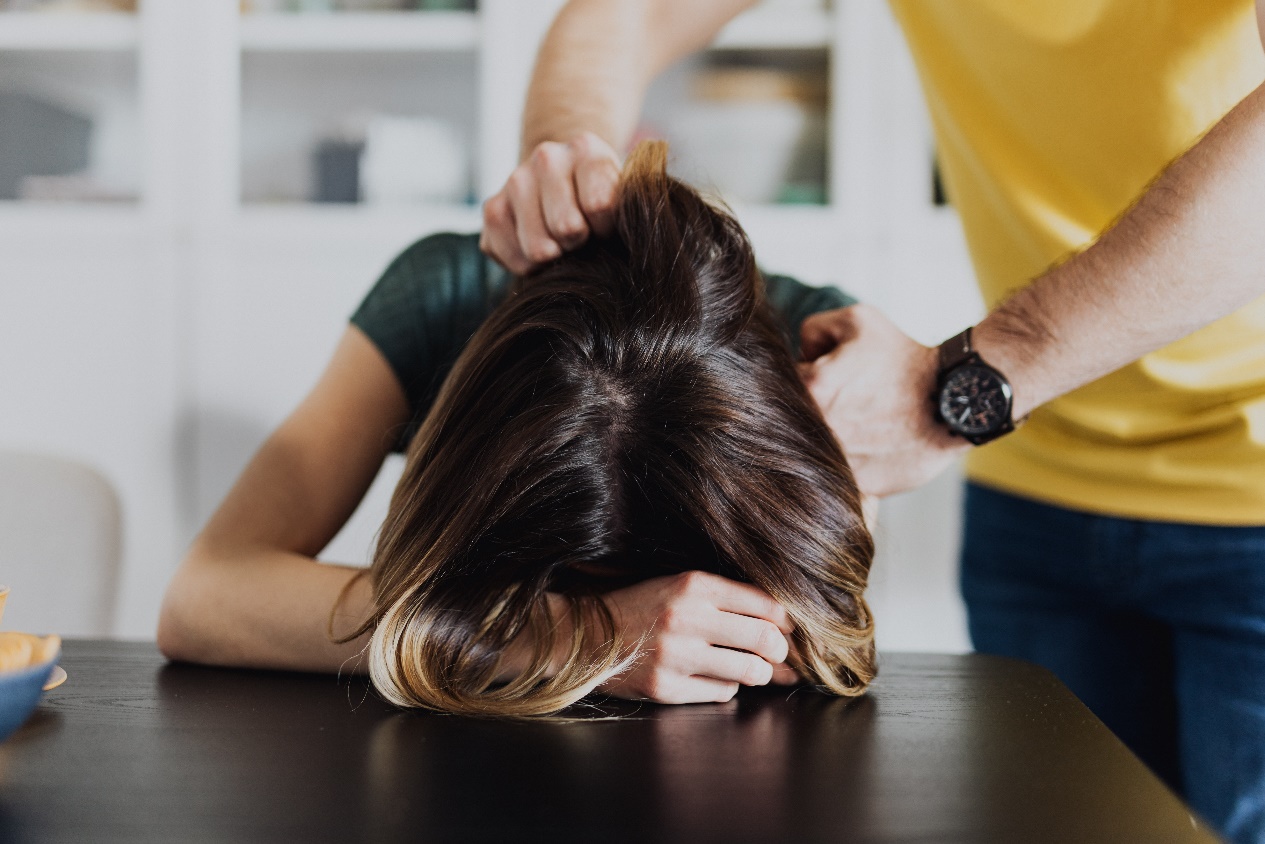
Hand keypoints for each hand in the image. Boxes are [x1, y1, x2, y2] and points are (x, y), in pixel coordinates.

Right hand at [479, 132, 621, 274]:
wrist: (566, 181)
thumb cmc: (603, 197)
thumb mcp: (625, 197)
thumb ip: (626, 214)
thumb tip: (620, 246)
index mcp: (586, 149)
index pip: (599, 205)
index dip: (606, 229)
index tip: (606, 225)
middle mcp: (546, 158)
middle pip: (566, 229)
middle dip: (579, 243)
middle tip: (582, 236)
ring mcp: (514, 181)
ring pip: (538, 249)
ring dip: (554, 256)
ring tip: (562, 242)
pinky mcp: (491, 209)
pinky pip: (513, 258)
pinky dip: (530, 267)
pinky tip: (540, 247)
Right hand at [597, 571, 800, 703]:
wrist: (587, 634)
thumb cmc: (641, 608)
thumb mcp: (679, 585)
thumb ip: (726, 599)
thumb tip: (783, 624)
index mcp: (694, 585)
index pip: (764, 603)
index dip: (787, 620)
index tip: (790, 629)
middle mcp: (686, 618)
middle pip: (764, 639)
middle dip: (780, 651)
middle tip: (777, 655)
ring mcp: (676, 656)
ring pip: (749, 671)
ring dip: (757, 673)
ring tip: (750, 668)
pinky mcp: (666, 688)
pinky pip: (721, 693)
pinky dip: (725, 687)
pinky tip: (712, 677)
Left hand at [798, 303, 968, 497]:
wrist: (955, 400)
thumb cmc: (906, 358)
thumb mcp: (858, 320)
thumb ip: (814, 329)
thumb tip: (799, 355)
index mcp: (813, 389)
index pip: (782, 385)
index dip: (804, 379)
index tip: (828, 379)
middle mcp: (820, 430)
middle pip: (794, 423)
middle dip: (813, 411)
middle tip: (847, 402)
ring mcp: (839, 462)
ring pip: (815, 452)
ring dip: (826, 440)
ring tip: (860, 424)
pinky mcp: (860, 486)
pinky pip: (839, 477)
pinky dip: (848, 465)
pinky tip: (869, 447)